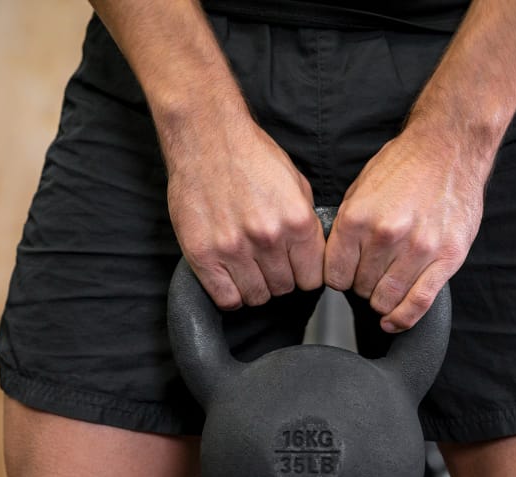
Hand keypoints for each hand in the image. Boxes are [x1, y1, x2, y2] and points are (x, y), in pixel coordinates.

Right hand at [165, 116, 324, 309]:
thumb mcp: (296, 184)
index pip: (312, 278)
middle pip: (284, 288)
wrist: (207, 138)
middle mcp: (268, 238)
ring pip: (256, 296)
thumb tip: (312, 254)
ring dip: (255, 286)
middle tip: (268, 262)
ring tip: (248, 266)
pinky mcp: (203, 254)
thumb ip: (306, 223)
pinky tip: (230, 277)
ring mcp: (233, 248)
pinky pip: (225, 298)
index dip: (304, 274)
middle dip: (280, 278)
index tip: (295, 267)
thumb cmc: (251, 157)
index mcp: (297, 221)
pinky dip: (230, 293)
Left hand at [324, 125, 489, 331]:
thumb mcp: (359, 189)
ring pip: (387, 300)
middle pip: (360, 289)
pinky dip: (403, 319)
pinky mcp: (447, 257)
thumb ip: (346, 227)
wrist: (449, 147)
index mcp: (357, 219)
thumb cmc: (404, 165)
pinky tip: (393, 321)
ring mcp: (418, 249)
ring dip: (382, 300)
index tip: (346, 274)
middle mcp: (386, 236)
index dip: (337, 278)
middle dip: (361, 286)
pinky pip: (419, 303)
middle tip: (371, 274)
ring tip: (385, 287)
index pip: (334, 275)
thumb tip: (335, 260)